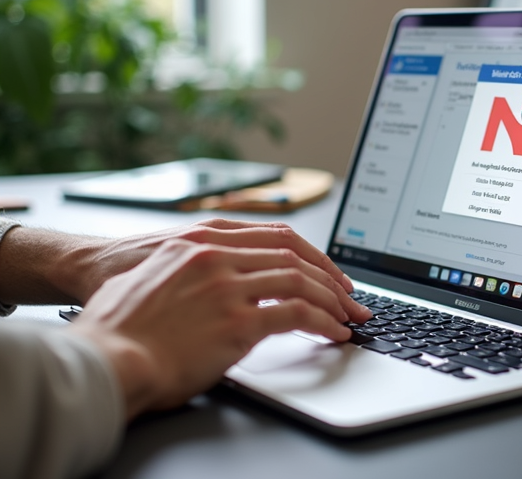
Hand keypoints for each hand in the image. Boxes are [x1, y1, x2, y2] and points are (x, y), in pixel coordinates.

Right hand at [80, 218, 367, 321]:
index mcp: (202, 240)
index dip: (310, 254)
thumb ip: (194, 267)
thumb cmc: (121, 319)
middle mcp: (217, 255)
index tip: (329, 270)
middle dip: (330, 277)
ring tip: (347, 317)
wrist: (102, 354)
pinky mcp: (234, 321)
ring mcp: (227, 286)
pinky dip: (322, 322)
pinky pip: (295, 315)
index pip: (276, 235)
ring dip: (331, 300)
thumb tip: (221, 278)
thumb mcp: (156, 273)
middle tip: (350, 297)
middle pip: (294, 255)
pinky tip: (333, 333)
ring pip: (299, 281)